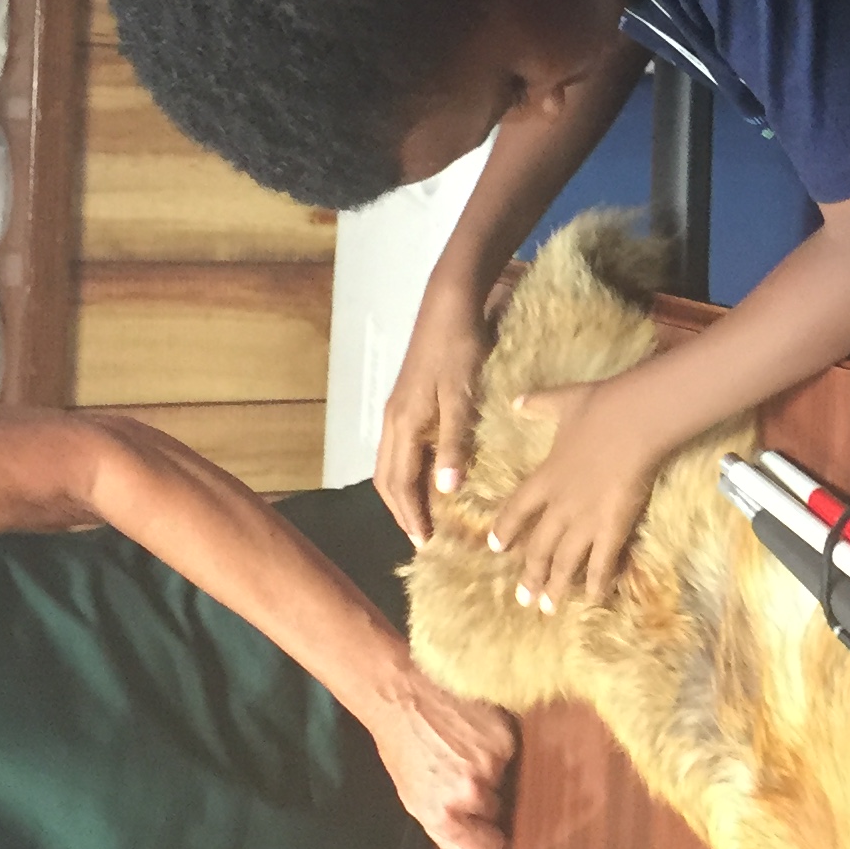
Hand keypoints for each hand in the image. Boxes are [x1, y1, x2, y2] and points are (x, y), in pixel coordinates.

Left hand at [366, 660, 518, 848]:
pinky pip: (513, 752)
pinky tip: (478, 732)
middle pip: (498, 810)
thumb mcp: (414, 799)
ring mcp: (492, 763)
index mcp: (445, 816)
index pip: (488, 845)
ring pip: (508, 779)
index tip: (485, 826)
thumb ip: (446, 836)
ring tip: (469, 750)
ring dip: (494, 769)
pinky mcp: (507, 735)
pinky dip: (500, 745)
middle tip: (467, 776)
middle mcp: (471, 793)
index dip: (486, 836)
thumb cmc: (403, 748)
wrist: (403, 695)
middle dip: (487, 798)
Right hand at [377, 278, 495, 542]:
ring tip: (421, 514)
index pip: (400, 483)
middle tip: (421, 538)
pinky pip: (398, 448)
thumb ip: (454, 444)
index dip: (411, 515)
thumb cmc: (459, 349)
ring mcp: (396, 410)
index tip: (424, 543)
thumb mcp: (462, 398)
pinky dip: (406, 471)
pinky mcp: (406, 400)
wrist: (449, 305)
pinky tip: (426, 475)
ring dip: (401, 492)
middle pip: (387, 478)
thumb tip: (444, 490)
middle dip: (401, 511)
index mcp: (404, 424)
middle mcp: (392, 421)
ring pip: (390, 463)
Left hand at [486, 381, 664, 612]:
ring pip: (564, 561)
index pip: (516, 509)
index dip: (505, 530)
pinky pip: (602, 562)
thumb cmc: (600, 406)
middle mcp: (560, 505)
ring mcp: (585, 519)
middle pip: (538, 547)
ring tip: (548, 609)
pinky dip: (597, 583)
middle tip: (523, 598)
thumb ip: (538, 404)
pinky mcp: (613, 526)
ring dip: (555, 586)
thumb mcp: (563, 400)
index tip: (497, 548)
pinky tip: (594, 600)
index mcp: (545, 476)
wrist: (634, 418)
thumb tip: (516, 401)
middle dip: (529, 574)